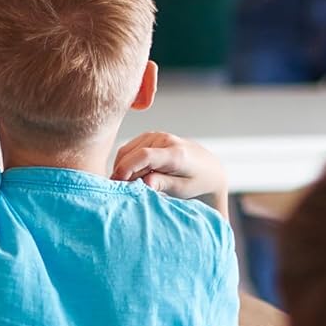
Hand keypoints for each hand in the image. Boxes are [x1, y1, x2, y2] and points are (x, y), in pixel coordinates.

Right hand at [112, 131, 226, 202]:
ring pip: (127, 151)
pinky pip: (130, 148)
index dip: (127, 169)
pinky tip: (132, 175)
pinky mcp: (151, 136)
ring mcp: (157, 135)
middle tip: (121, 190)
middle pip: (132, 153)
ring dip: (123, 167)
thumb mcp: (183, 189)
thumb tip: (145, 183)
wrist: (209, 170)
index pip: (144, 156)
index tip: (116, 183)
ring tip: (129, 184)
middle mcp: (165, 139)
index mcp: (175, 153)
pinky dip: (126, 161)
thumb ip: (163, 185)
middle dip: (122, 172)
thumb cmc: (197, 182)